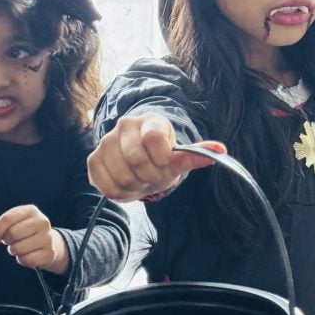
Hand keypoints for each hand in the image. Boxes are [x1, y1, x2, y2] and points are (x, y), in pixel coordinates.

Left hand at [0, 205, 68, 273]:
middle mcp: (42, 222)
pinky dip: (22, 260)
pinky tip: (26, 255)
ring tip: (19, 247)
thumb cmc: (26, 232)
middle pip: (13, 234)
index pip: (7, 219)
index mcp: (31, 211)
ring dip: (14, 251)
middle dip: (6, 241)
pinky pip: (27, 260)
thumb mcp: (12, 224)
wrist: (49, 243)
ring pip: (19, 248)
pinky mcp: (49, 253)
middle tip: (9, 242)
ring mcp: (48, 238)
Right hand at [87, 113, 227, 200]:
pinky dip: (119, 193)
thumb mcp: (178, 159)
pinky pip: (107, 185)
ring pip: (121, 175)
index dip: (162, 160)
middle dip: (148, 177)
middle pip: (136, 160)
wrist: (138, 163)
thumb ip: (195, 156)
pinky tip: (125, 186)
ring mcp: (106, 142)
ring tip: (139, 181)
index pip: (154, 140)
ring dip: (134, 187)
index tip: (165, 164)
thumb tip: (221, 150)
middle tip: (152, 177)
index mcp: (150, 121)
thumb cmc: (160, 159)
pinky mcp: (94, 159)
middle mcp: (125, 125)